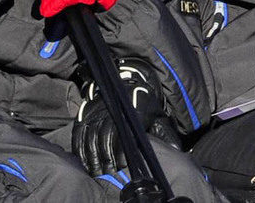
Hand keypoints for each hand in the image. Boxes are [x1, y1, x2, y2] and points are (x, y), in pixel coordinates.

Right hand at [72, 59, 179, 176]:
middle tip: (107, 173)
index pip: (122, 133)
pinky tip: (84, 160)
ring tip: (96, 171)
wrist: (129, 83)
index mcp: (131, 111)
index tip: (122, 165)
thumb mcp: (157, 116)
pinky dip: (79, 147)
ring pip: (91, 135)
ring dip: (92, 156)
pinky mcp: (86, 112)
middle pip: (104, 136)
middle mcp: (112, 109)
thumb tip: (175, 149)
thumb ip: (164, 132)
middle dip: (105, 157)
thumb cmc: (144, 105)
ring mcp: (97, 110)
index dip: (120, 151)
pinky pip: (79, 132)